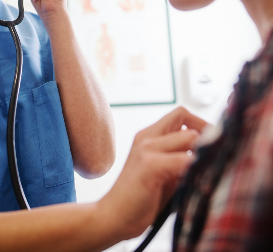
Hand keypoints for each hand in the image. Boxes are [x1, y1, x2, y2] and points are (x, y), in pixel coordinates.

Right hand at [98, 107, 207, 240]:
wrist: (114, 217)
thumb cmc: (142, 198)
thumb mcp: (164, 172)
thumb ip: (181, 157)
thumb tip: (212, 152)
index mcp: (149, 135)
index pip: (181, 114)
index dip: (201, 124)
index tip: (212, 144)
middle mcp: (147, 136)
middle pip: (185, 118)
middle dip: (206, 137)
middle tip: (215, 158)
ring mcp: (147, 149)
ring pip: (189, 137)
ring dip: (203, 154)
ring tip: (207, 171)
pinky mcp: (150, 165)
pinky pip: (184, 160)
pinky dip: (196, 168)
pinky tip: (198, 183)